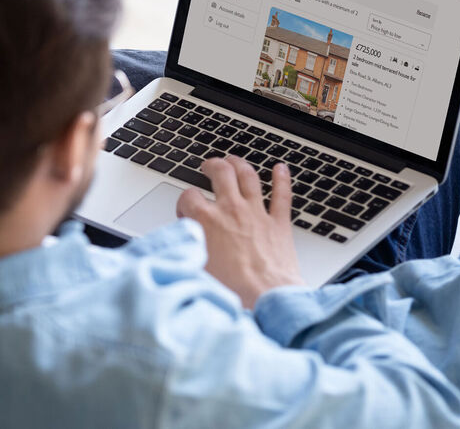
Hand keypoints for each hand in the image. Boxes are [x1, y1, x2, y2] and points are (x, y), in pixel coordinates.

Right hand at [177, 156, 304, 308]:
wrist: (266, 299)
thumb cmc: (232, 290)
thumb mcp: (195, 267)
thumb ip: (185, 249)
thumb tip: (177, 245)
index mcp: (207, 220)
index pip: (188, 195)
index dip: (184, 200)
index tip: (187, 208)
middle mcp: (232, 210)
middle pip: (221, 172)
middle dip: (213, 165)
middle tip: (209, 167)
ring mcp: (257, 213)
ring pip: (249, 176)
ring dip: (240, 164)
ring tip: (235, 161)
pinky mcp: (279, 223)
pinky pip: (282, 194)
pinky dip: (282, 179)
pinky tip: (281, 169)